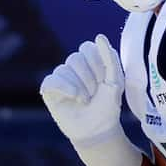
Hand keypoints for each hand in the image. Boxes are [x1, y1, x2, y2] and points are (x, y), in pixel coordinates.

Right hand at [40, 37, 139, 165]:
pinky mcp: (50, 89)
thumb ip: (110, 57)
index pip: (87, 48)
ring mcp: (61, 77)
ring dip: (80, 88)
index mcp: (90, 60)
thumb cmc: (108, 105)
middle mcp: (74, 66)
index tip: (105, 80)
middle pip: (76, 58)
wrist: (98, 129)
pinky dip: (66, 89)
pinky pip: (52, 80)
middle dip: (90, 79)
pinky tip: (74, 98)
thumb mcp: (115, 80)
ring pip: (65, 69)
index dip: (98, 65)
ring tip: (85, 101)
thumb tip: (99, 36)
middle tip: (95, 94)